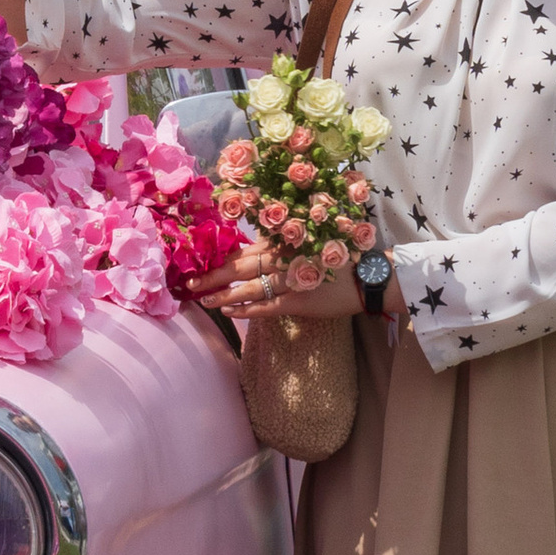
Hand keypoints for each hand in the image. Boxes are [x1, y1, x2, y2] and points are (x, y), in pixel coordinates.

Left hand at [202, 236, 391, 323]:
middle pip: (238, 267)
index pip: (241, 251)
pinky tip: (230, 312)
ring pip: (248, 288)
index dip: (218, 259)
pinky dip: (246, 310)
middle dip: (211, 277)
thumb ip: (276, 245)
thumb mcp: (303, 243)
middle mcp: (282, 257)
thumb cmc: (333, 258)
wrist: (365, 277)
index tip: (197, 266)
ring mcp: (289, 279)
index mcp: (281, 242)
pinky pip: (266, 306)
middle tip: (189, 286)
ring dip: (223, 295)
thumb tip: (245, 253)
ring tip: (205, 301)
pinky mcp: (298, 301)